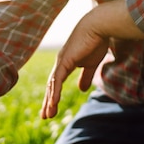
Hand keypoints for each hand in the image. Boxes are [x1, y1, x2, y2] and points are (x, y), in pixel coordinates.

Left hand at [40, 0, 143, 118]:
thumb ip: (85, 76)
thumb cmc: (96, 42)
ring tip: (48, 115)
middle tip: (44, 116)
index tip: (51, 109)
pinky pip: (57, 80)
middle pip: (51, 86)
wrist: (98, 26)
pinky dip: (55, 92)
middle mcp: (60, 64)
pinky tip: (53, 102)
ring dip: (50, 101)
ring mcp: (61, 62)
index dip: (53, 97)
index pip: (56, 84)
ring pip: (52, 85)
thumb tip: (81, 90)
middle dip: (48, 102)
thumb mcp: (91, 64)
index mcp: (65, 64)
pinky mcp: (65, 61)